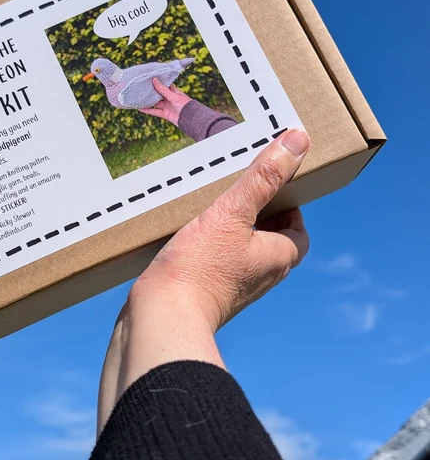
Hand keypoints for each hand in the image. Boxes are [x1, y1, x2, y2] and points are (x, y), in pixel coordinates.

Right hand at [97, 129, 310, 433]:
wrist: (160, 319)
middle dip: (257, 213)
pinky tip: (185, 231)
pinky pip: (215, 263)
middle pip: (270, 238)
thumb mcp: (232, 213)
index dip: (289, 204)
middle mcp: (260, 277)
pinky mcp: (205, 294)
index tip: (269, 182)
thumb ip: (263, 178)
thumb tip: (298, 140)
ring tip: (208, 202)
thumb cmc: (200, 268)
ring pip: (241, 250)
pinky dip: (208, 246)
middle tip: (237, 186)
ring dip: (231, 229)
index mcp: (277, 258)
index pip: (298, 228)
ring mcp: (233, 288)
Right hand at [139, 77, 190, 125]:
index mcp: (173, 92)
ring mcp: (167, 106)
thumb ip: (163, 89)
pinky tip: (140, 108)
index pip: (163, 86)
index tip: (148, 79)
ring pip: (155, 103)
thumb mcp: (173, 96)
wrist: (190, 119)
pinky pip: (155, 112)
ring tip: (139, 98)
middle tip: (141, 88)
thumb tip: (154, 79)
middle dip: (151, 92)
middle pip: (158, 94)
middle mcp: (169, 99)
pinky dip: (148, 110)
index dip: (157, 83)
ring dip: (148, 101)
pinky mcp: (165, 114)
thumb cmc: (185, 104)